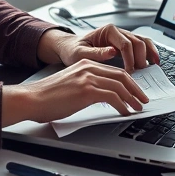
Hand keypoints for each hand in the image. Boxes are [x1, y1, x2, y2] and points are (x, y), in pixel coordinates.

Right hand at [1, 59, 150, 125]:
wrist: (32, 98)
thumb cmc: (47, 96)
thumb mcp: (70, 84)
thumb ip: (86, 85)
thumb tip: (103, 98)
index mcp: (85, 63)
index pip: (114, 70)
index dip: (128, 82)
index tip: (135, 91)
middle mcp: (88, 67)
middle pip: (121, 75)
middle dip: (135, 89)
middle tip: (142, 99)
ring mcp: (87, 78)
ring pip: (119, 85)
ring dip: (132, 98)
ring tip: (137, 108)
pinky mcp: (86, 90)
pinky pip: (112, 96)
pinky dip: (122, 105)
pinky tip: (124, 112)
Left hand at [47, 24, 160, 72]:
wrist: (70, 48)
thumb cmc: (73, 50)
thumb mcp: (79, 53)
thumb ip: (95, 53)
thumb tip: (112, 51)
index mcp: (107, 31)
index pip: (125, 43)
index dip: (130, 59)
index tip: (129, 72)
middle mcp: (117, 31)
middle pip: (137, 42)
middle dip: (140, 58)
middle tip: (140, 73)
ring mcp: (123, 36)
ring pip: (143, 41)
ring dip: (149, 54)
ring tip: (151, 67)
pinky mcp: (125, 44)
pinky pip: (142, 45)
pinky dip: (150, 52)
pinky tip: (153, 62)